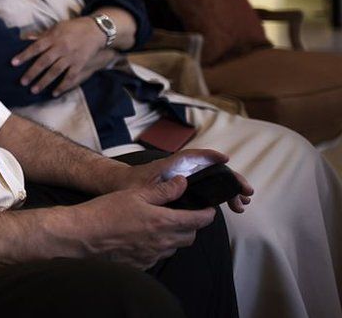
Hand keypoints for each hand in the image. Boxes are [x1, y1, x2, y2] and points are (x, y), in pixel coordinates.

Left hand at [11, 17, 106, 95]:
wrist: (96, 30)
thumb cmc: (73, 28)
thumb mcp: (57, 27)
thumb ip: (42, 35)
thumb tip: (25, 39)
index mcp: (53, 37)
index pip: (36, 47)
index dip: (24, 55)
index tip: (14, 63)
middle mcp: (61, 47)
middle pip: (44, 61)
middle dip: (32, 72)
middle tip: (22, 82)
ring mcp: (71, 56)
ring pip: (55, 71)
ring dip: (44, 81)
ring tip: (34, 90)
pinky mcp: (80, 64)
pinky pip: (70, 77)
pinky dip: (62, 86)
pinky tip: (54, 93)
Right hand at [72, 177, 216, 269]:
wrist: (83, 235)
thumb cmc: (105, 212)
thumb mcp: (135, 193)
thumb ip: (162, 190)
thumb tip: (182, 183)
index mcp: (164, 222)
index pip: (199, 220)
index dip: (207, 214)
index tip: (208, 209)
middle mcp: (162, 242)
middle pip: (190, 237)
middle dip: (192, 226)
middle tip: (183, 215)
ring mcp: (152, 256)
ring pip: (175, 248)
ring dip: (175, 237)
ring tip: (161, 226)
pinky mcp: (141, 264)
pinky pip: (158, 256)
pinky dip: (158, 247)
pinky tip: (144, 238)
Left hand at [114, 149, 253, 212]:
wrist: (118, 190)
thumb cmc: (129, 186)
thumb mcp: (143, 187)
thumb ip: (161, 185)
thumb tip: (183, 181)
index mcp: (170, 166)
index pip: (193, 156)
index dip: (209, 156)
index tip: (225, 159)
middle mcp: (180, 172)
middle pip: (210, 171)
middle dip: (229, 180)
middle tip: (246, 192)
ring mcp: (183, 182)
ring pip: (211, 183)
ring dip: (227, 191)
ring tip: (241, 203)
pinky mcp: (184, 192)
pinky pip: (206, 192)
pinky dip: (219, 198)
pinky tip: (229, 207)